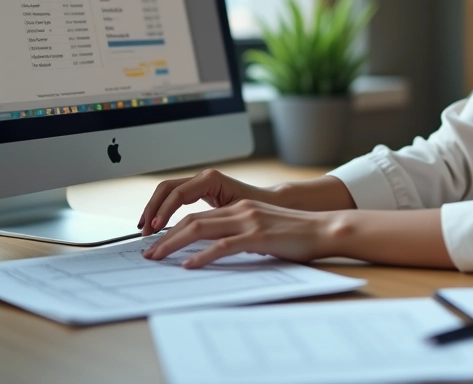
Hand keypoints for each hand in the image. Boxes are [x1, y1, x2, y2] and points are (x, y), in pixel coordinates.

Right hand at [138, 168, 270, 235]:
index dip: (164, 211)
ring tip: (144, 229)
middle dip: (152, 208)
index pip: (178, 193)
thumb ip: (218, 222)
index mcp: (211, 180)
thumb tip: (198, 234)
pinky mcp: (201, 191)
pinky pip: (175, 197)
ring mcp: (201, 183)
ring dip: (154, 209)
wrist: (276, 202)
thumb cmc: (263, 209)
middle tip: (144, 231)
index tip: (155, 228)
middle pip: (167, 188)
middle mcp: (204, 178)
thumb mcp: (238, 215)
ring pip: (167, 191)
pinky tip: (157, 224)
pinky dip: (163, 209)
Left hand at [141, 200, 339, 267]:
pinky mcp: (258, 236)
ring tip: (157, 258)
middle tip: (148, 253)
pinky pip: (223, 246)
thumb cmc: (296, 234)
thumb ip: (239, 235)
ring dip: (173, 244)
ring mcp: (248, 221)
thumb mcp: (262, 229)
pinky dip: (203, 256)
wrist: (324, 230)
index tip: (157, 242)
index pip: (197, 216)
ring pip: (200, 229)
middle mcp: (240, 210)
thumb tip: (215, 252)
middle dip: (165, 236)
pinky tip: (189, 266)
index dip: (172, 228)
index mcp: (240, 207)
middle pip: (192, 220)